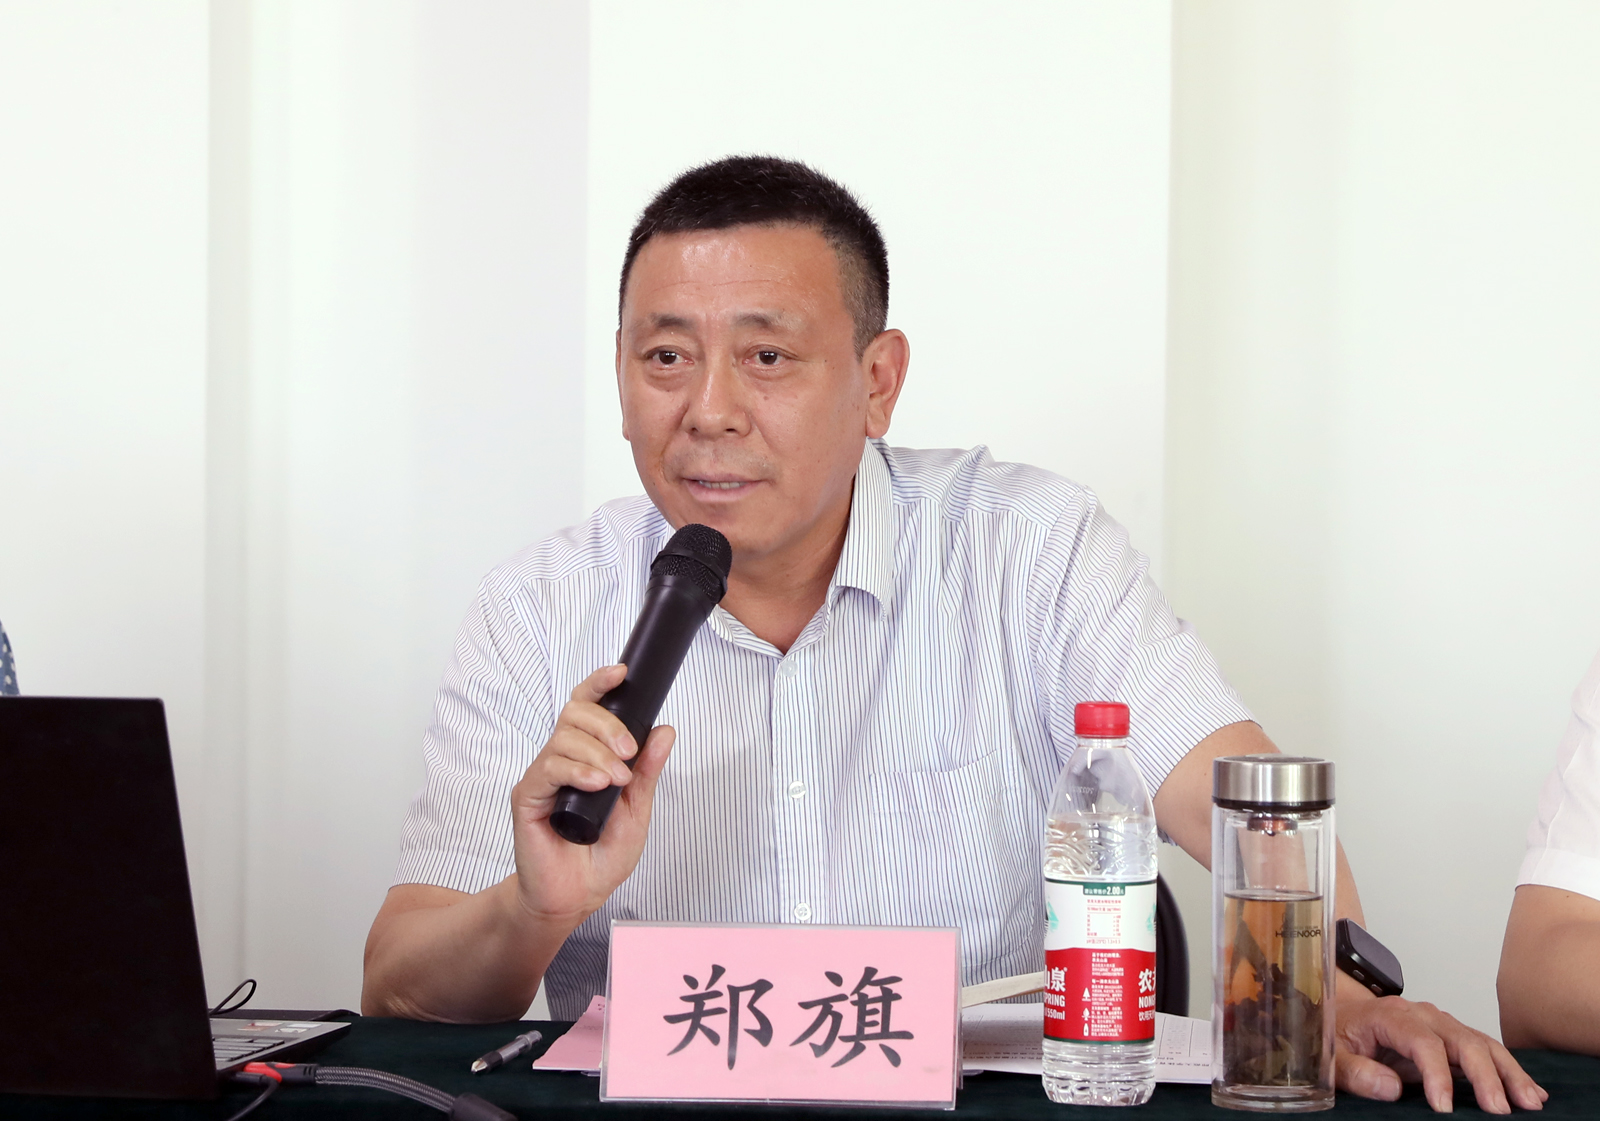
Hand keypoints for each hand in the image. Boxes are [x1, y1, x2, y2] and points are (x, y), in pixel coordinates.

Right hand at [507, 664, 674, 929]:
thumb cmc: (601, 856)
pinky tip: (595, 784)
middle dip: (607, 724)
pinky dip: (577, 771)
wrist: (576, 896)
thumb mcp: (636, 810)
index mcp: (587, 756)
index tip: (621, 673)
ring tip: (615, 781)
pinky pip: (549, 767)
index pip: (587, 707)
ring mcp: (544, 776)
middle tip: (629, 752)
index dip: (600, 684)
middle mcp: (563, 759)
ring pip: (564, 738)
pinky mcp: (528, 796)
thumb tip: (665, 731)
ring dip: (597, 753)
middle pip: (576, 713)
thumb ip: (647, 772)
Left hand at [1335, 991, 1546, 1112]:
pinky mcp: (1451, 1037)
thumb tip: (1390, 1088)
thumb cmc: (1338, 1033)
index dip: (1436, 1074)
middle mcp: (1421, 1015)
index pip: (1421, 1041)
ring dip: (1507, 1072)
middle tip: (1500, 1110)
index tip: (1443, 1107)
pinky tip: (1530, 1091)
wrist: (1342, 1012)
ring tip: (1530, 1102)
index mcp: (1390, 1015)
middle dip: (1485, 1074)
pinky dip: (1507, 1069)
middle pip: (1461, 1038)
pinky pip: (1484, 1050)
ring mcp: (1440, 1023)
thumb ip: (1356, 1071)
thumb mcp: (1332, 1055)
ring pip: (1481, 1043)